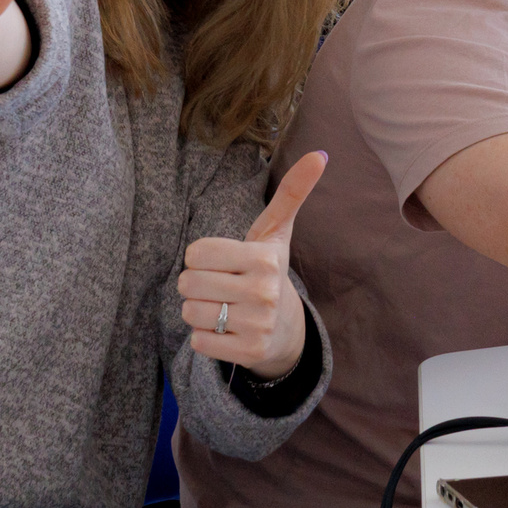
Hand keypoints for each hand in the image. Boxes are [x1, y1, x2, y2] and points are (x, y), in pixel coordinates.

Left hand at [180, 151, 325, 378]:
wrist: (286, 330)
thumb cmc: (268, 272)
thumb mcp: (276, 233)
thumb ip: (291, 193)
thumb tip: (319, 154)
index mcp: (264, 258)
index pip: (196, 252)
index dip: (201, 257)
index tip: (222, 263)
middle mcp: (263, 292)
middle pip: (188, 283)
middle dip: (195, 285)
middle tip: (219, 288)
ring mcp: (257, 325)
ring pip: (189, 313)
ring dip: (198, 312)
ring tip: (221, 309)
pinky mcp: (248, 352)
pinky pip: (197, 342)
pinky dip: (204, 338)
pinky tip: (225, 332)